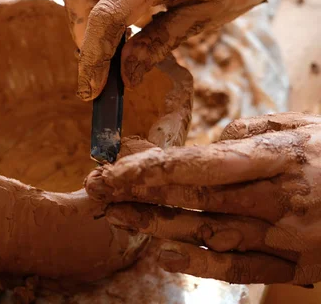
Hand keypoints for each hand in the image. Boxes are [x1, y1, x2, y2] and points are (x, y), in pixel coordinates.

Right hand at [61, 0, 320, 99]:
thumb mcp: (206, 16)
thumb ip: (159, 43)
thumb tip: (125, 76)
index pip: (108, 16)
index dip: (93, 58)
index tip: (90, 90)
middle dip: (81, 38)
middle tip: (97, 66)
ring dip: (78, 14)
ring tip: (101, 37)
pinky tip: (102, 6)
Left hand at [85, 112, 320, 284]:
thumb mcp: (305, 125)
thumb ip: (253, 130)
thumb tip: (208, 143)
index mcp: (279, 158)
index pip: (196, 164)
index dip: (146, 169)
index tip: (108, 170)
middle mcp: (278, 200)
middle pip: (191, 199)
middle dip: (135, 196)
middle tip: (94, 192)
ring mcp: (286, 239)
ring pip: (204, 234)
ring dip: (153, 226)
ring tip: (114, 217)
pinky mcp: (295, 268)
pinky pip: (237, 269)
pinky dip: (196, 264)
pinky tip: (161, 254)